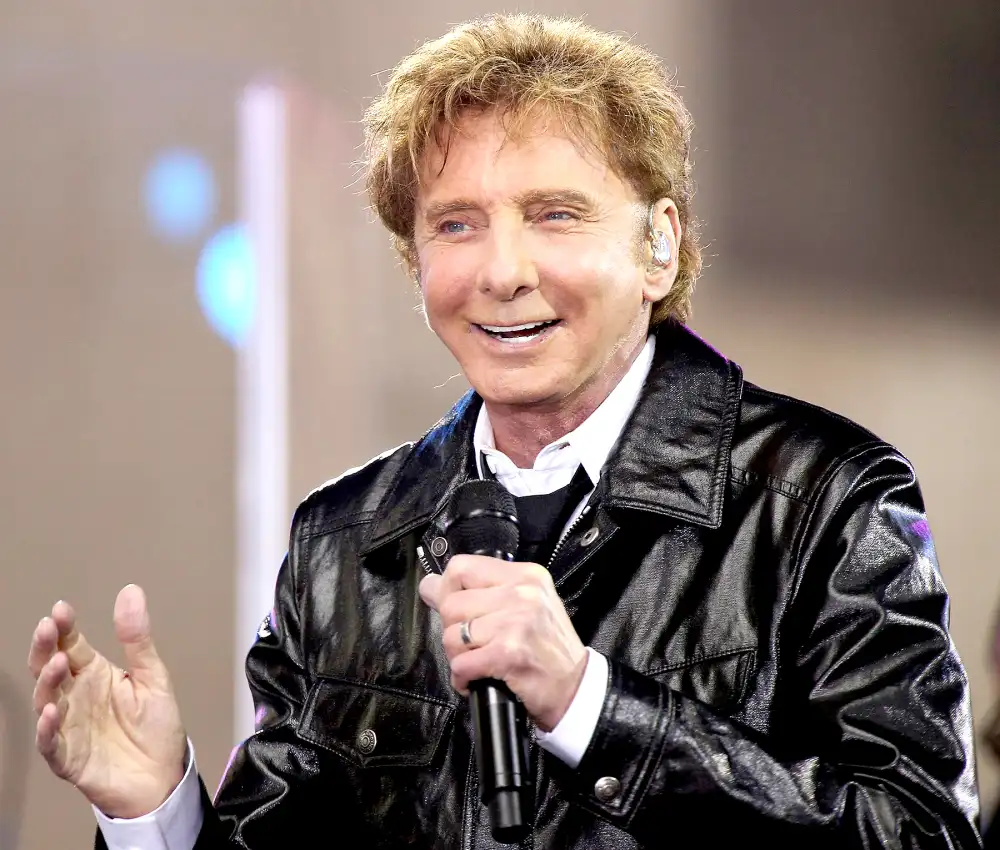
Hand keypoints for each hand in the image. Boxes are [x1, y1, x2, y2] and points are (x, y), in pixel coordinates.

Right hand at [27, 585, 186, 818]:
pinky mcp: (69, 758)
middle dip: (45, 648)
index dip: (63, 628)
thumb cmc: (155, 727)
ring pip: (46, 701)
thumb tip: (130, 591)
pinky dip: (48, 728)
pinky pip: (50, 743)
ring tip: (56, 664)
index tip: (60, 609)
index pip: (72, 645)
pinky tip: (52, 711)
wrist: (163, 776)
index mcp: (95, 674)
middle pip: (51, 669)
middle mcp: (76, 697)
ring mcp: (69, 727)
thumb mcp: (153, 676)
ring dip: (47, 682)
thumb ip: (137, 638)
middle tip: (46, 628)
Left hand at [419, 555, 586, 731]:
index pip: (461, 567)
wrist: (575, 688)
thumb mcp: (526, 605)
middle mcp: (522, 593)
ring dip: (458, 657)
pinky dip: (463, 678)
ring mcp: (516, 623)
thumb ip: (481, 591)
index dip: (447, 590)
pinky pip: (460, 664)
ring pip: (451, 635)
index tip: (457, 610)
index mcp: (525, 575)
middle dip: (453, 630)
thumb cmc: (548, 648)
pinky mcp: (508, 653)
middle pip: (451, 603)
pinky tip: (478, 679)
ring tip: (479, 661)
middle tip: (474, 644)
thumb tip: (430, 585)